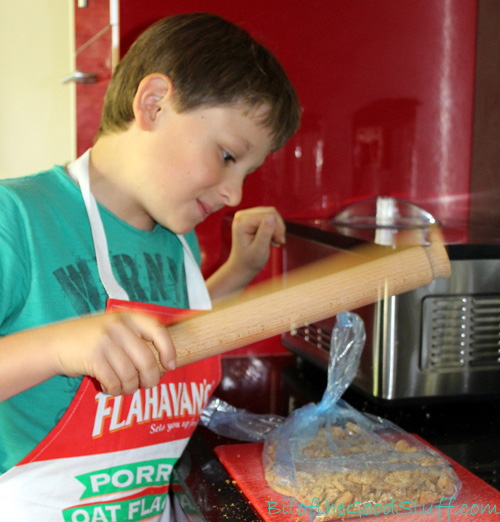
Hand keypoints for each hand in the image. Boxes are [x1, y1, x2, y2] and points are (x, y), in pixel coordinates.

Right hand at [52, 312, 175, 394]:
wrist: (55, 342)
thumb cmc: (93, 339)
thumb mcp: (116, 329)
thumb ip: (137, 339)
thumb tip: (164, 364)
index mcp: (129, 317)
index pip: (158, 331)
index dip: (169, 350)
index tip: (170, 366)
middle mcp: (119, 326)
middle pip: (147, 360)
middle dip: (151, 378)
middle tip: (149, 385)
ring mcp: (105, 341)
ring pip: (131, 374)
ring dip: (131, 387)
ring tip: (126, 388)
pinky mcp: (93, 358)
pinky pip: (114, 382)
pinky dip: (115, 390)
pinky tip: (111, 388)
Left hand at [228, 206, 285, 275]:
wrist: (242, 266)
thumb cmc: (249, 260)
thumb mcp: (260, 249)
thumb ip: (265, 232)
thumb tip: (272, 216)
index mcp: (242, 221)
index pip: (267, 215)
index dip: (276, 228)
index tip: (279, 243)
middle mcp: (242, 215)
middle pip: (270, 212)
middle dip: (278, 228)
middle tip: (279, 242)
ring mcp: (247, 215)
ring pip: (272, 214)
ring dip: (277, 228)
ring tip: (276, 242)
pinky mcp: (252, 218)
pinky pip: (270, 217)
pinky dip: (274, 228)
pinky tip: (273, 239)